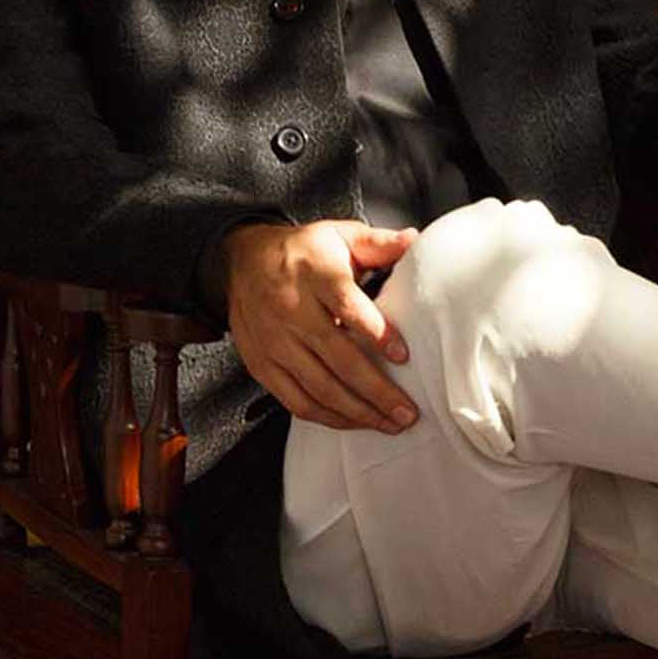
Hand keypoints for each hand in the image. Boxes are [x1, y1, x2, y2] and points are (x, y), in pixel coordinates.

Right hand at [223, 219, 419, 432]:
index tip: (404, 355)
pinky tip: (354, 421)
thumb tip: (415, 241)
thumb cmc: (303, 251)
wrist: (242, 260)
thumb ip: (379, 242)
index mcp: (315, 274)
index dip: (376, 333)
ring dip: (358, 412)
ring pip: (318, 387)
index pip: (347, 306)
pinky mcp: (262, 365)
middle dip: (376, 391)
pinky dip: (327, 417)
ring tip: (390, 423)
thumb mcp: (340, 235)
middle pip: (337, 358)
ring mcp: (274, 342)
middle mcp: (291, 310)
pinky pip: (295, 401)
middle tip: (407, 411)